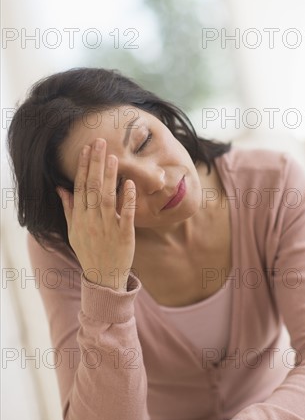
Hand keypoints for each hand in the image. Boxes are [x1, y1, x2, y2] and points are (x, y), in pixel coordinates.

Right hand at [57, 138, 135, 291]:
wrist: (103, 277)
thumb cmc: (89, 252)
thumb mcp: (73, 231)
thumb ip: (68, 209)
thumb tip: (61, 188)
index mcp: (79, 218)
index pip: (79, 187)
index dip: (82, 167)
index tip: (86, 148)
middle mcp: (91, 221)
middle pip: (92, 187)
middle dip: (95, 164)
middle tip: (100, 142)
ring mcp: (108, 228)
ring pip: (106, 198)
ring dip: (109, 176)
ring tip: (112, 156)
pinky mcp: (124, 236)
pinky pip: (125, 215)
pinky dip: (126, 199)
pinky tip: (129, 183)